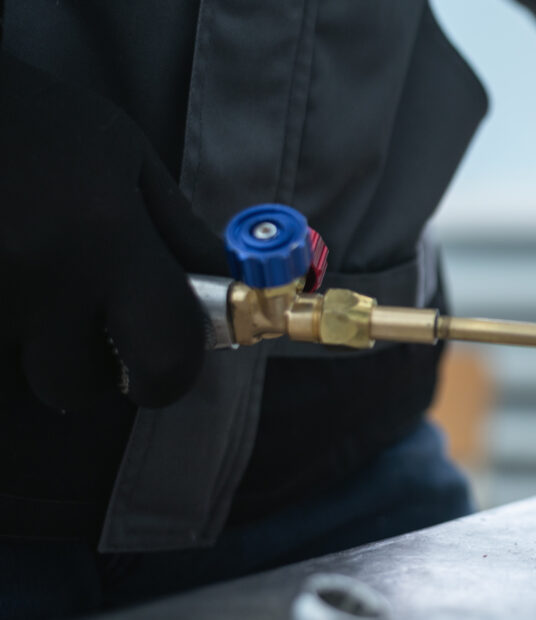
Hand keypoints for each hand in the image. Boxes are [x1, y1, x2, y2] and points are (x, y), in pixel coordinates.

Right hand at [0, 53, 225, 409]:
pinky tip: (1, 292)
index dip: (170, 372)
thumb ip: (178, 231)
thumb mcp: (123, 157)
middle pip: (78, 386)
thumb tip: (226, 292)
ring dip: (27, 360)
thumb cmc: (33, 121)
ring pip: (15, 383)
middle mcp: (41, 274)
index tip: (161, 363)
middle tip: (80, 326)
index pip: (167, 353)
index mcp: (106, 234)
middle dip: (88, 369)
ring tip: (26, 294)